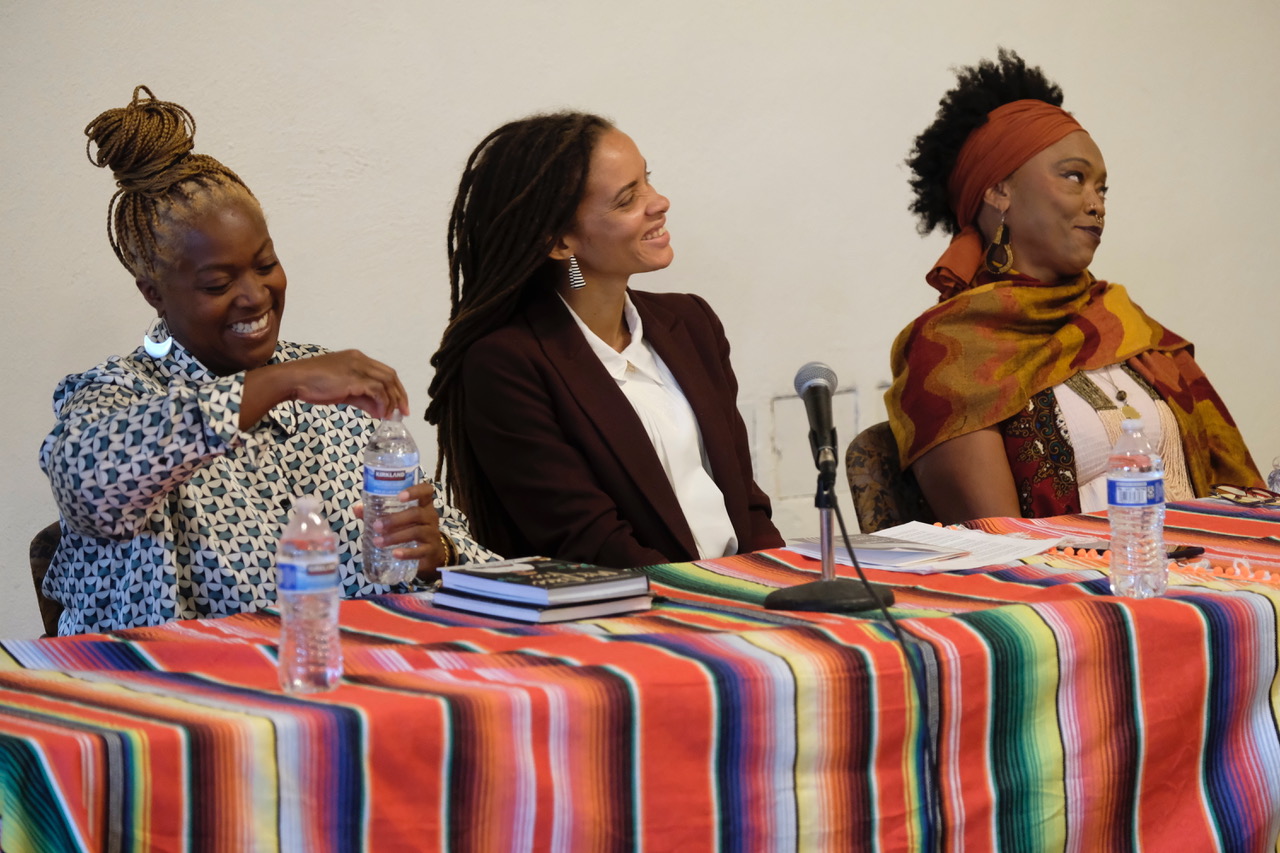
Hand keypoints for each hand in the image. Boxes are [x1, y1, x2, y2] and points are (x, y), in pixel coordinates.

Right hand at [242, 350, 408, 427]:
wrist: (294, 380)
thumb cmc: (314, 385)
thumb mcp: (343, 391)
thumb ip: (362, 399)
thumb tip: (379, 411)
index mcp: (358, 358)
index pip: (385, 372)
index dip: (396, 388)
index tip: (400, 405)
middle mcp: (360, 360)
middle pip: (390, 376)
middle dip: (400, 395)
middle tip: (403, 413)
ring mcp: (356, 368)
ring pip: (386, 382)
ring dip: (392, 401)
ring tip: (390, 416)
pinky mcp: (352, 379)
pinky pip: (376, 390)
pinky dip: (382, 402)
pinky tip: (380, 413)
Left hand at [354, 480, 448, 580]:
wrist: (430, 553)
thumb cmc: (411, 529)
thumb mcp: (399, 519)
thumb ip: (378, 512)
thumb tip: (357, 508)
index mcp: (423, 504)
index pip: (426, 491)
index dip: (415, 490)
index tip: (400, 496)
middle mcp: (430, 516)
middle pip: (416, 513)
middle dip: (395, 519)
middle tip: (377, 526)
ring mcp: (432, 534)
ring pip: (416, 532)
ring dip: (395, 537)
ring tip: (378, 542)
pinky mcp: (430, 550)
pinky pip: (420, 551)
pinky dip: (407, 553)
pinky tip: (394, 554)